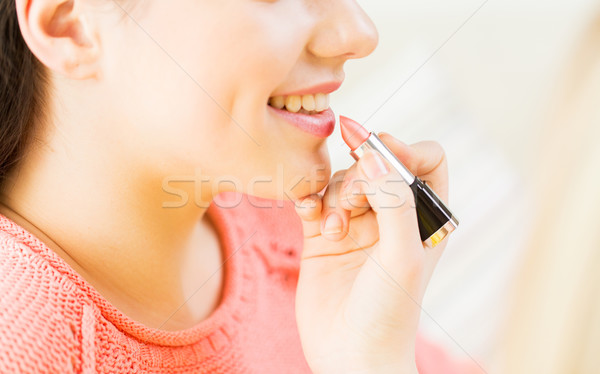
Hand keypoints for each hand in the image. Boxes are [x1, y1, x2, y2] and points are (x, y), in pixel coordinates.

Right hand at [293, 133, 449, 373]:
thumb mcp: (403, 255)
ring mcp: (356, 225)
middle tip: (352, 212)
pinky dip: (309, 199)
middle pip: (375, 166)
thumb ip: (394, 199)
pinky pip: (314, 199)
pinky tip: (309, 214)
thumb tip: (373, 153)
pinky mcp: (322, 236)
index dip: (402, 149)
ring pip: (342, 180)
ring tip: (334, 233)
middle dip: (360, 180)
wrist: (349, 355)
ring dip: (334, 198)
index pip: (424, 161)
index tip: (375, 150)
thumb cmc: (388, 312)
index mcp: (423, 219)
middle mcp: (391, 218)